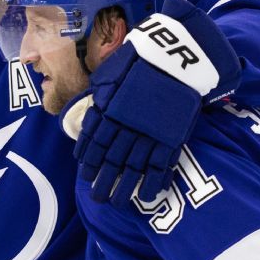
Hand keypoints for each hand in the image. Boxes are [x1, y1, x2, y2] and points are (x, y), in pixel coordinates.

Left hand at [74, 0, 240, 204]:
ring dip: (125, 188)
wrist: (173, 55)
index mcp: (108, 112)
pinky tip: (150, 195)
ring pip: (134, 168)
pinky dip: (156, 181)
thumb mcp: (108, 77)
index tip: (85, 177)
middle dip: (103, 183)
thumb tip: (88, 120)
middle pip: (111, 161)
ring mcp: (149, 133)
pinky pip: (162, 164)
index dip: (89, 163)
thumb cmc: (137, 61)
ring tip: (118, 204)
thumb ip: (98, 101)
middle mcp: (126, 127)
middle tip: (98, 199)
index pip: (94, 144)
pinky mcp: (171, 135)